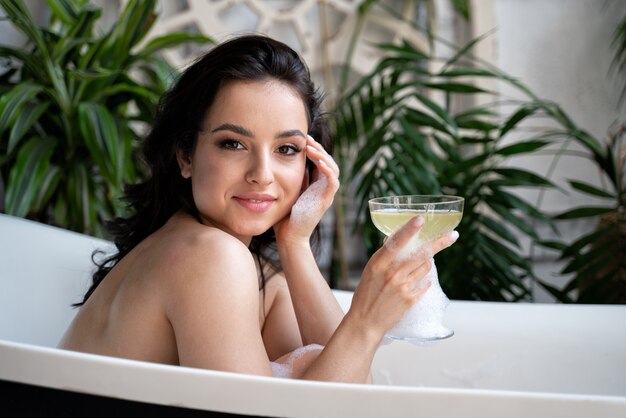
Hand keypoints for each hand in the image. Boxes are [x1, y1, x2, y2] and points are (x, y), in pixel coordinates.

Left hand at [274, 135, 339, 244]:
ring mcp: (326, 194)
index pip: (321, 162)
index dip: (315, 149)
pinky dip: (328, 170)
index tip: (304, 139)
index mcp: (316, 185)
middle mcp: (324, 188)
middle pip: (329, 162)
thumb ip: (295, 178)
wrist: (288, 236)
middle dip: (319, 148)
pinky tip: (318, 161)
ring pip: (333, 169)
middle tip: (307, 139)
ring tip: (311, 147)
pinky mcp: (326, 200)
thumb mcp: (290, 190)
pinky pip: (333, 181)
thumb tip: (292, 161)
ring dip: (323, 156)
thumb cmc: (286, 216)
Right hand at [347, 216, 458, 338]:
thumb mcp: (370, 272)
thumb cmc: (366, 295)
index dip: (409, 230)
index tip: (420, 219)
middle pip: (420, 254)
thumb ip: (383, 258)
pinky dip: (424, 281)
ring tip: (420, 266)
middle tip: (452, 236)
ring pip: (425, 267)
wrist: (366, 322)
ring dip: (426, 263)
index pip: (396, 242)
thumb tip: (394, 241)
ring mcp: (402, 287)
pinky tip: (420, 282)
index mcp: (379, 264)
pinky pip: (425, 284)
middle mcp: (392, 273)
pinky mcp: (410, 299)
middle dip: (438, 244)